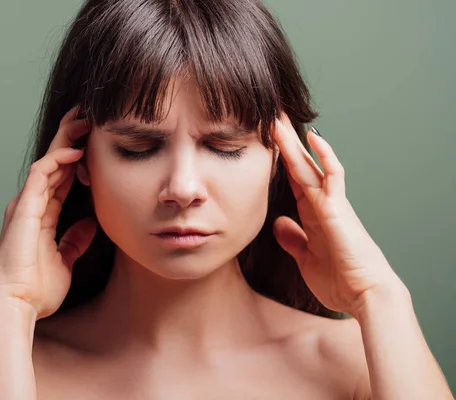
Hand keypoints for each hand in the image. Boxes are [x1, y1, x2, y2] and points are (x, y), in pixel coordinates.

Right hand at [0, 105, 95, 319]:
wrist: (16, 305)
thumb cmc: (36, 288)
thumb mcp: (65, 260)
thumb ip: (75, 240)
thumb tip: (90, 223)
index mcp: (42, 215)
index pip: (61, 177)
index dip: (76, 158)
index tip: (95, 141)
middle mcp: (33, 205)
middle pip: (54, 163)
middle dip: (70, 138)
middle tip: (88, 117)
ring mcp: (27, 205)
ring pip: (47, 162)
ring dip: (66, 140)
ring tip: (85, 121)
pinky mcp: (24, 208)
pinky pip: (41, 175)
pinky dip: (57, 160)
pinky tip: (76, 150)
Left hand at [272, 113, 403, 316]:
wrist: (364, 295)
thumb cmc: (339, 280)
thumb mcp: (305, 258)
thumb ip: (293, 239)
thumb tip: (278, 222)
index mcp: (312, 215)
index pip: (292, 180)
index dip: (279, 161)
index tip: (266, 143)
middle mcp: (321, 204)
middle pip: (299, 166)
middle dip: (284, 143)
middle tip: (270, 118)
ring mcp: (331, 203)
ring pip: (310, 165)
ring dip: (294, 142)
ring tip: (279, 120)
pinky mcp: (339, 208)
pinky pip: (333, 175)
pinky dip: (323, 155)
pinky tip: (313, 137)